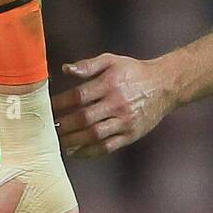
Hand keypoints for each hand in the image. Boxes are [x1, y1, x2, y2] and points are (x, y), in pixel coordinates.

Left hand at [54, 54, 177, 156]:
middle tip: (47, 129)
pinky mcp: (131, 135)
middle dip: (63, 125)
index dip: (60, 103)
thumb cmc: (133, 71)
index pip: (79, 96)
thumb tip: (66, 68)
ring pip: (94, 135)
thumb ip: (88, 65)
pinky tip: (75, 151)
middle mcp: (117, 103)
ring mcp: (125, 121)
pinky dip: (90, 151)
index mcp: (110, 84)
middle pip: (84, 118)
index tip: (47, 108)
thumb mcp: (112, 60)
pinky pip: (108, 146)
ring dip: (73, 140)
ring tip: (57, 142)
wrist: (164, 85)